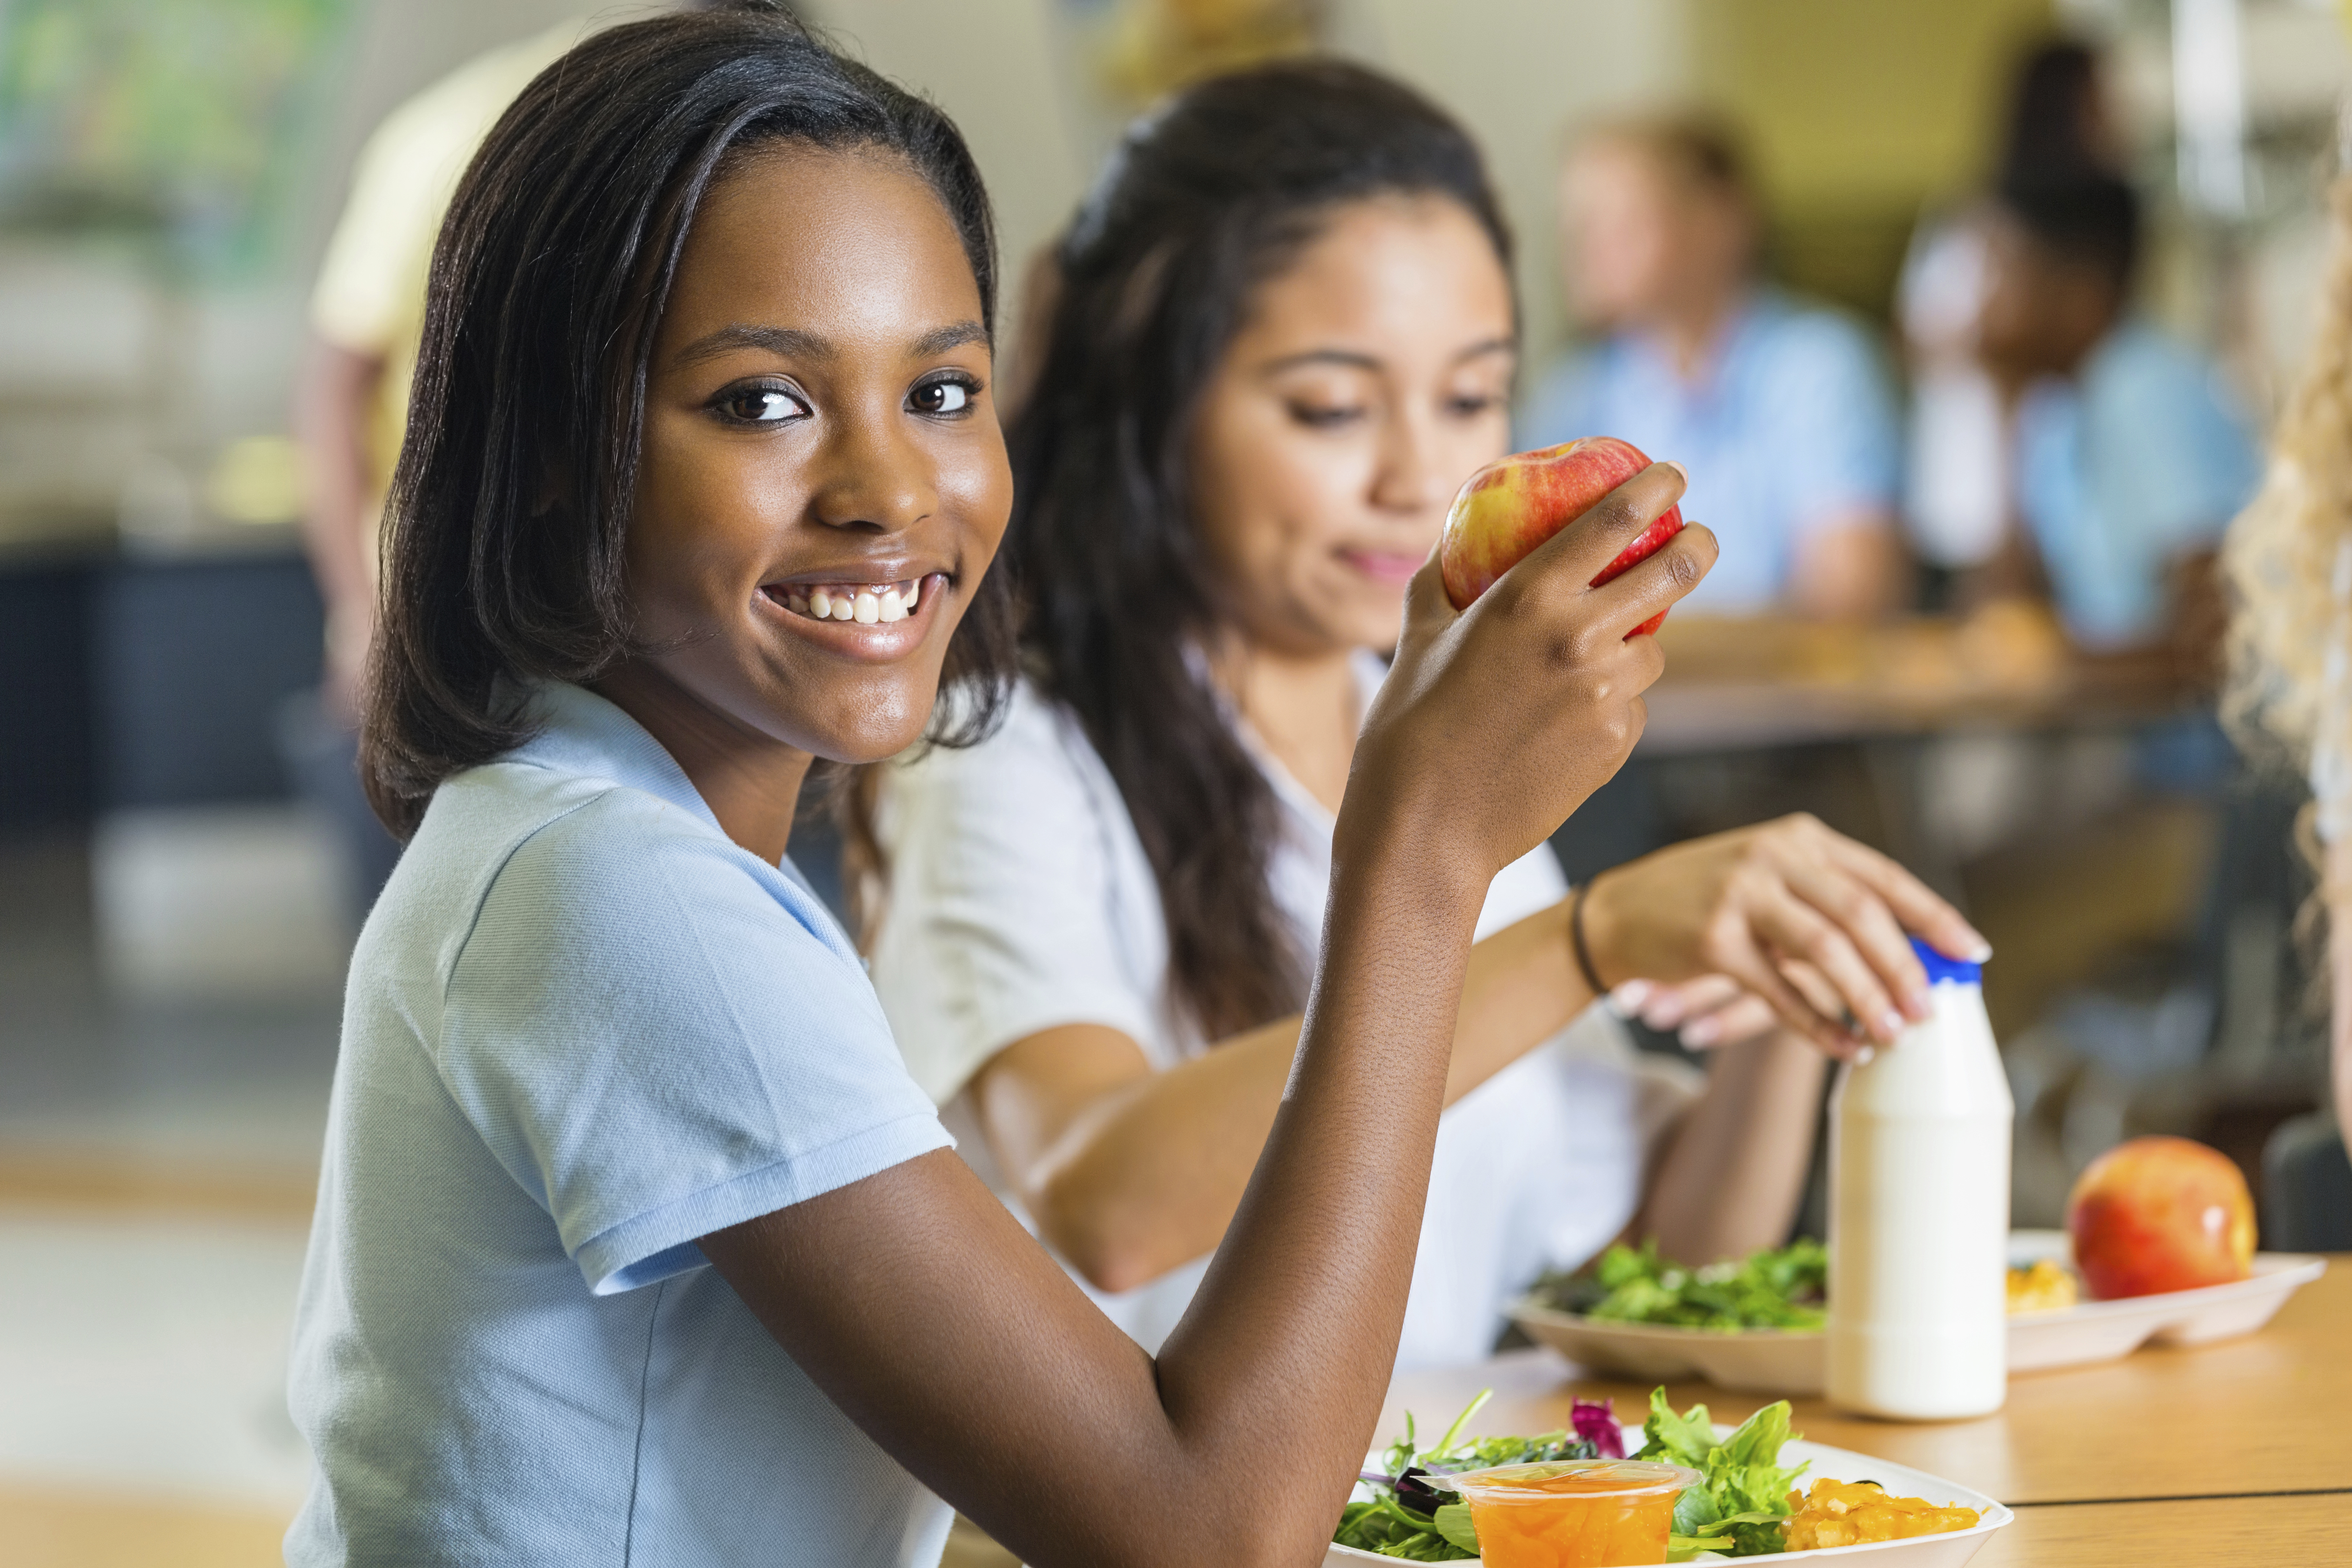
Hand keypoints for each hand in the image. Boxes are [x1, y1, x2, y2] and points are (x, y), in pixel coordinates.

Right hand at [1347, 462, 1714, 885]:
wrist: (1424, 828)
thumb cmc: (1408, 726)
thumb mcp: (1417, 636)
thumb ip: (1440, 580)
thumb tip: (1450, 538)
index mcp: (1528, 599)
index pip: (1617, 519)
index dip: (1657, 487)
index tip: (1672, 474)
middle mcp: (1578, 639)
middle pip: (1675, 572)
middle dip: (1698, 544)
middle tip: (1699, 538)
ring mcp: (1604, 696)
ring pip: (1652, 653)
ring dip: (1635, 647)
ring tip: (1586, 664)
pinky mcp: (1616, 746)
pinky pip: (1629, 707)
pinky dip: (1609, 704)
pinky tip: (1561, 724)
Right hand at [1578, 813, 1990, 1055]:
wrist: (1618, 913)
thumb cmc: (1707, 902)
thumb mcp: (1772, 882)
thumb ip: (1830, 903)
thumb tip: (1913, 957)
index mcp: (1799, 838)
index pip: (1883, 876)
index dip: (1933, 916)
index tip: (1973, 954)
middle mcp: (1773, 855)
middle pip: (1861, 913)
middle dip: (1904, 968)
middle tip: (1929, 1012)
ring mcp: (1741, 893)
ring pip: (1826, 949)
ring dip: (1868, 999)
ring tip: (1894, 1035)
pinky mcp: (1713, 938)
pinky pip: (1781, 991)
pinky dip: (1817, 1025)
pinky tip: (1843, 1048)